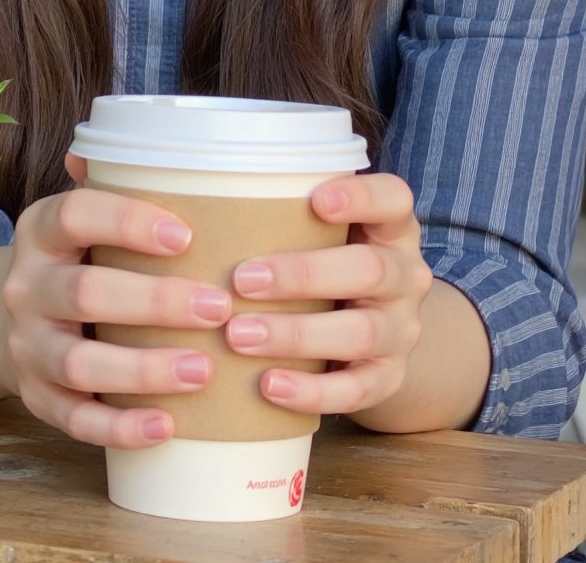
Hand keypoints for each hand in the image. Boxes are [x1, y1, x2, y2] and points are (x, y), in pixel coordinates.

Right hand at [0, 152, 232, 448]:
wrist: (7, 318)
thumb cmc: (74, 257)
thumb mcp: (80, 215)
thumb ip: (119, 182)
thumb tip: (167, 147)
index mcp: (40, 230)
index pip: (74, 214)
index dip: (127, 223)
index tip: (186, 236)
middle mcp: (27, 286)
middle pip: (85, 293)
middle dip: (155, 302)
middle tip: (220, 308)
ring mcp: (28, 346)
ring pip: (79, 364)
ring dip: (144, 370)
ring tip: (204, 369)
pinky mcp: (37, 398)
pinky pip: (75, 420)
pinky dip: (120, 428)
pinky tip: (167, 427)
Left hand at [225, 173, 432, 415]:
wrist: (375, 331)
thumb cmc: (327, 262)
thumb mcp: (324, 231)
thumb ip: (284, 213)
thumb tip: (182, 194)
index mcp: (390, 227)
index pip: (393, 199)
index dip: (361, 196)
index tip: (317, 200)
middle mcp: (404, 275)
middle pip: (369, 269)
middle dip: (303, 274)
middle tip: (241, 280)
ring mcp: (400, 330)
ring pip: (360, 332)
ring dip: (295, 335)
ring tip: (238, 336)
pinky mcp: (388, 378)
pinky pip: (357, 390)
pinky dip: (312, 390)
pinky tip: (269, 386)